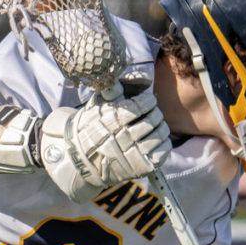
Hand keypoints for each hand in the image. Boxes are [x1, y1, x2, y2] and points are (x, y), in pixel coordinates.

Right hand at [39, 91, 170, 201]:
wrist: (81, 159)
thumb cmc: (90, 127)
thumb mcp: (97, 105)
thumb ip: (115, 90)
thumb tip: (141, 77)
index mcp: (113, 120)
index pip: (141, 106)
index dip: (148, 101)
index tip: (148, 100)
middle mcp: (124, 138)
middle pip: (153, 119)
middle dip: (155, 112)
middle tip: (153, 112)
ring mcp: (134, 155)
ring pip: (160, 134)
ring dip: (161, 126)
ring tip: (156, 125)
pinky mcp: (142, 167)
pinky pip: (163, 151)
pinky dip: (164, 142)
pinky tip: (157, 139)